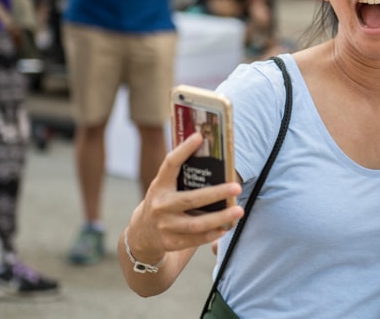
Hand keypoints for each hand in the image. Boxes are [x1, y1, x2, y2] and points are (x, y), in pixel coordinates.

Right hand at [125, 133, 243, 262]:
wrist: (141, 234)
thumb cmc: (163, 202)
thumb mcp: (165, 188)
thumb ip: (182, 176)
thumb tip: (214, 159)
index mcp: (159, 186)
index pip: (170, 164)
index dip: (183, 149)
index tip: (199, 136)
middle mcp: (160, 206)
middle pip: (191, 199)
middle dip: (216, 193)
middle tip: (237, 187)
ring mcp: (164, 226)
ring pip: (197, 224)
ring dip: (220, 218)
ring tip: (239, 211)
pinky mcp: (170, 243)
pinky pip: (196, 239)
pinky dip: (213, 233)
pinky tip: (226, 227)